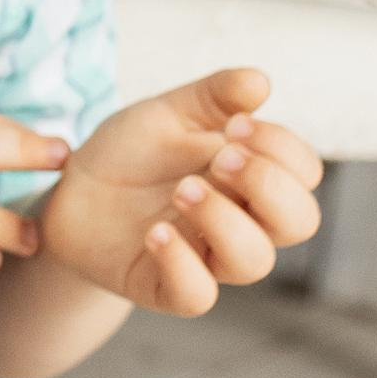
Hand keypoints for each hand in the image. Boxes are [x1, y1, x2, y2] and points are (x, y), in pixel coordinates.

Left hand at [40, 66, 322, 314]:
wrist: (72, 191)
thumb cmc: (134, 154)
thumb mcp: (170, 113)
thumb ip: (214, 96)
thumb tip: (260, 82)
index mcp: (251, 178)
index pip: (304, 173)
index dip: (282, 148)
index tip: (235, 124)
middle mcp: (242, 221)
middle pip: (298, 221)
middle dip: (267, 184)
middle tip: (220, 158)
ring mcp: (207, 258)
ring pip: (253, 261)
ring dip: (224, 220)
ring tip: (182, 189)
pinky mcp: (166, 287)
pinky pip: (196, 295)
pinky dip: (182, 264)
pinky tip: (155, 232)